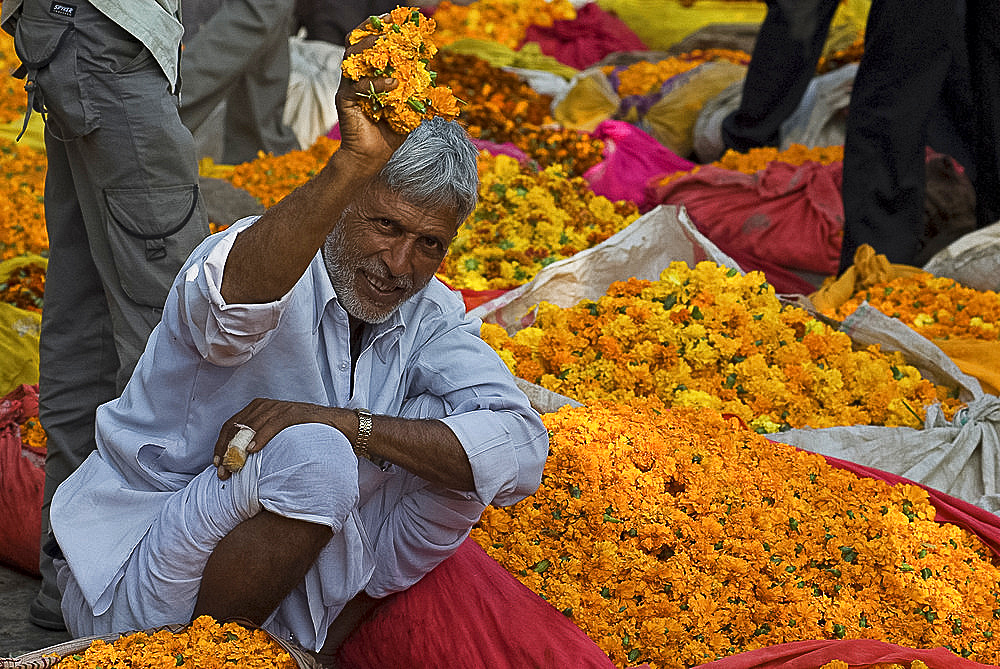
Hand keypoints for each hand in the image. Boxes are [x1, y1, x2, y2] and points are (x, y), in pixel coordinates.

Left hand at [212, 398, 348, 478]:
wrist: (337, 426)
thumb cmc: (306, 433)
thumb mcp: (277, 436)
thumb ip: (259, 440)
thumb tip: (239, 461)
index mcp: (259, 409)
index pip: (231, 425)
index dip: (221, 444)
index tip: (217, 463)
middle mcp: (266, 406)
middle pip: (236, 426)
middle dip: (226, 449)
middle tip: (223, 471)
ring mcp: (280, 408)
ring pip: (251, 426)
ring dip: (239, 447)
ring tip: (234, 465)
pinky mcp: (294, 413)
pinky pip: (272, 425)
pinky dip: (260, 437)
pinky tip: (252, 450)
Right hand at [335, 20, 407, 166]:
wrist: (370, 158)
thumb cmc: (388, 135)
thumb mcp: (408, 110)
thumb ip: (415, 92)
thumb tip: (432, 76)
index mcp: (368, 75)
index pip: (370, 46)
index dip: (380, 30)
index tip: (395, 19)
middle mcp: (356, 77)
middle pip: (356, 44)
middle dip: (372, 30)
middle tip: (389, 23)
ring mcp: (348, 87)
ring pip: (351, 57)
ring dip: (370, 48)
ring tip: (389, 45)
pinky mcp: (345, 101)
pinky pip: (358, 86)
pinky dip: (377, 83)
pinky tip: (393, 83)